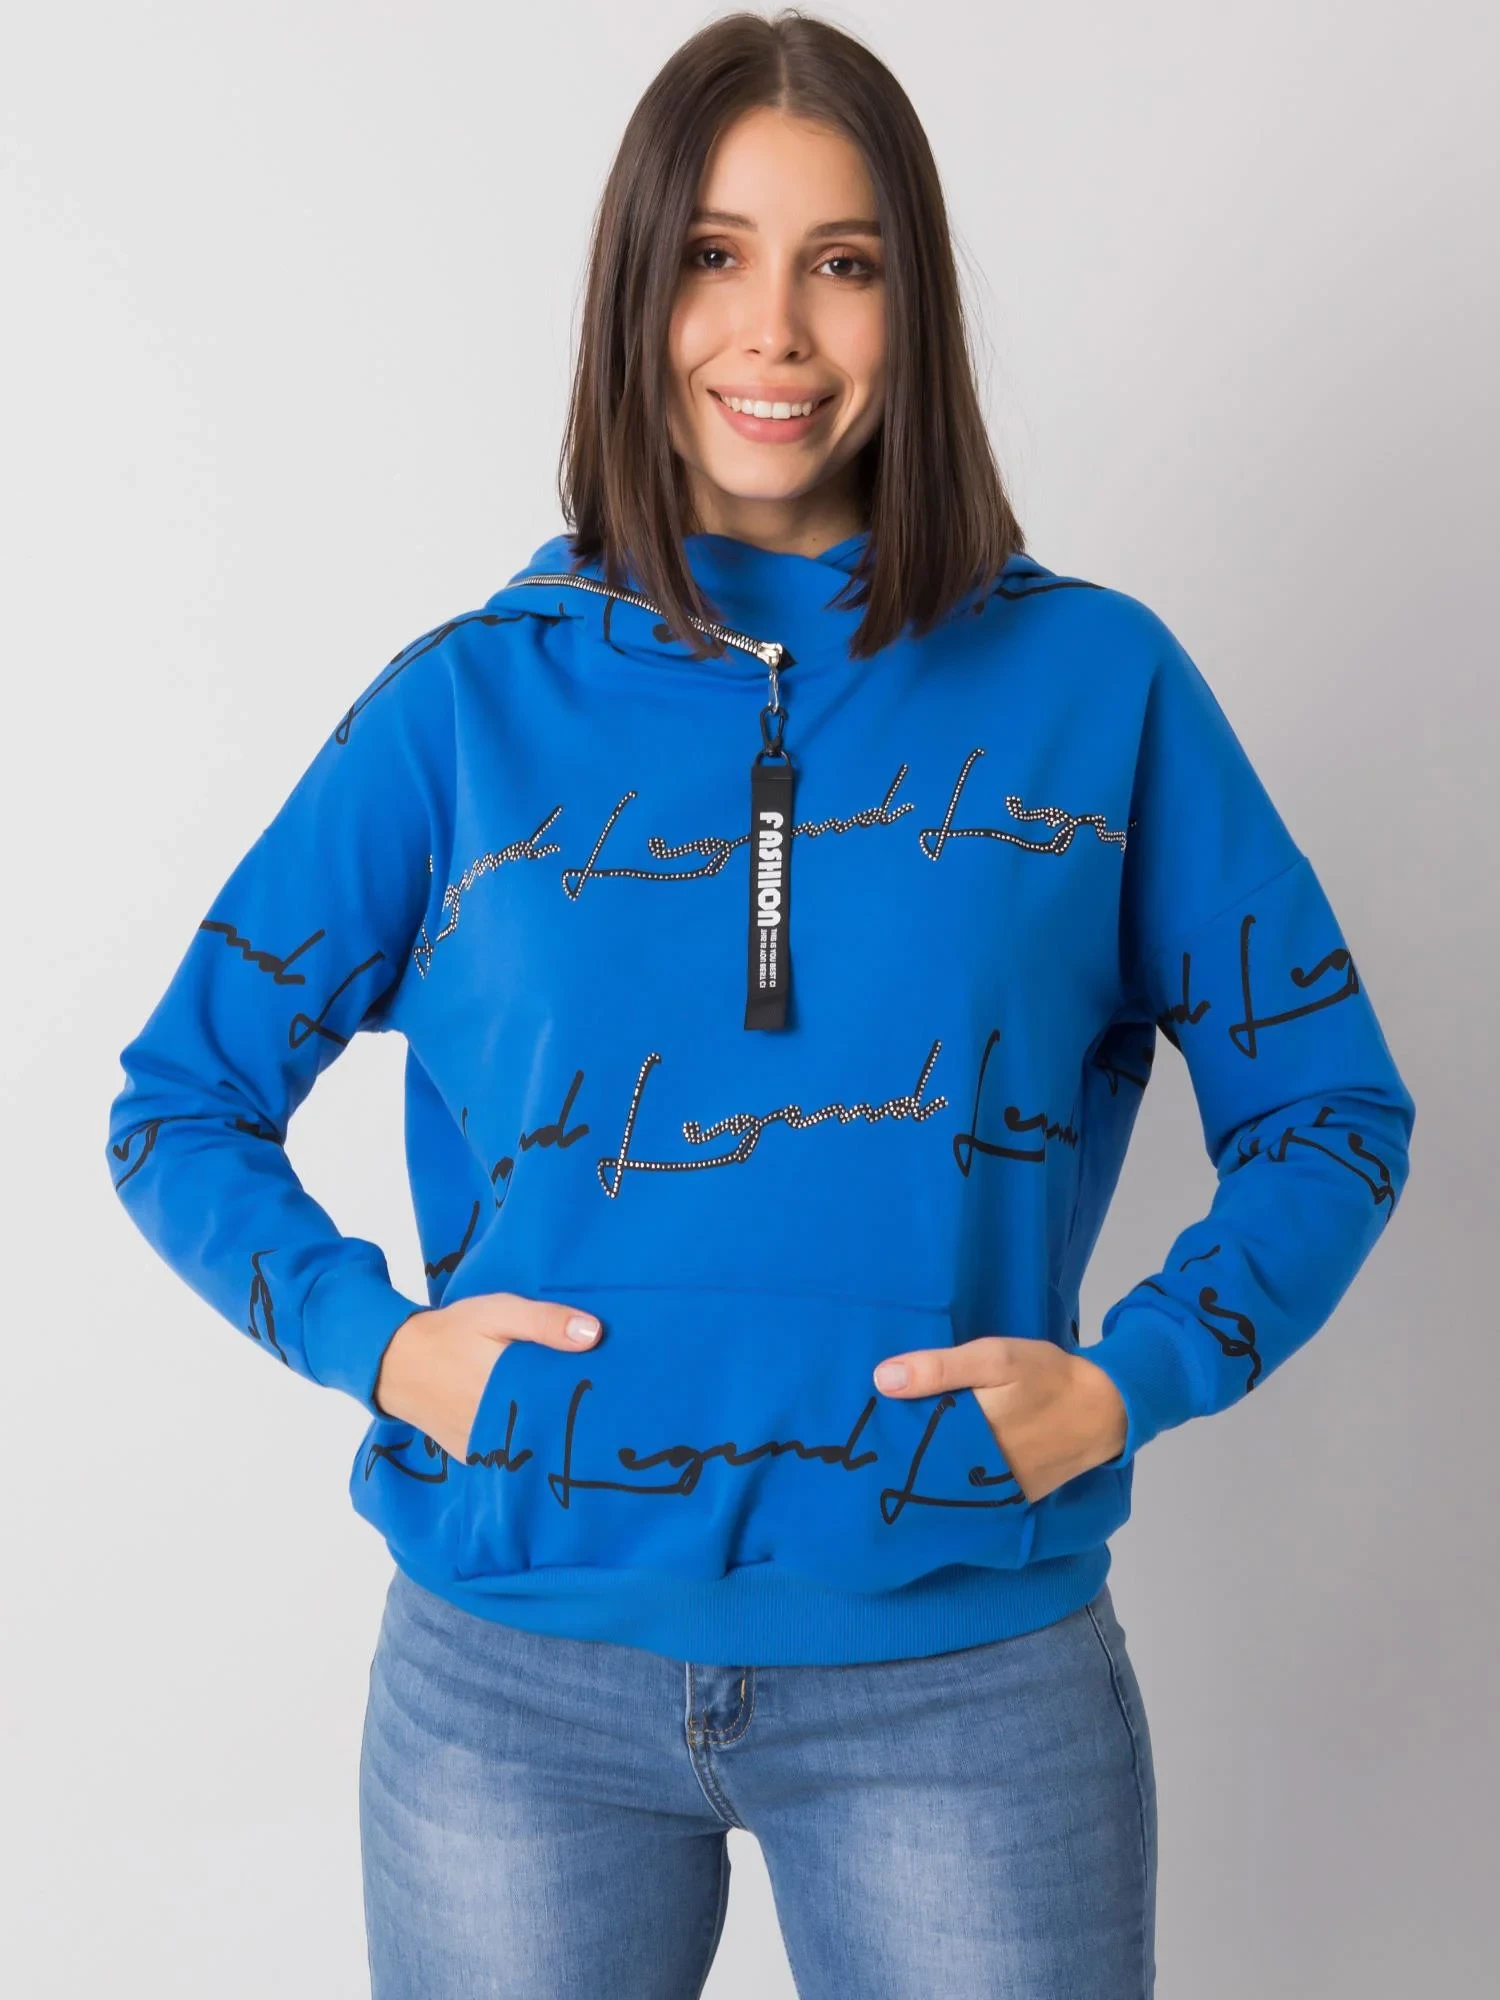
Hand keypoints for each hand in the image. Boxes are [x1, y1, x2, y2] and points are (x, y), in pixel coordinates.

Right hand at [373, 1291, 604, 1464]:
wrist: (397, 1363)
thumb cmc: (453, 1332)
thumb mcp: (498, 1313)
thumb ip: (544, 1322)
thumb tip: (594, 1334)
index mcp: (508, 1388)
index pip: (563, 1403)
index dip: (590, 1400)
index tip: (617, 1395)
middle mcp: (497, 1425)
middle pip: (552, 1428)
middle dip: (576, 1419)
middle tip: (608, 1410)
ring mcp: (484, 1447)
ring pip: (533, 1446)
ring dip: (554, 1435)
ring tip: (584, 1422)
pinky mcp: (474, 1456)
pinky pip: (510, 1456)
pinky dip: (528, 1444)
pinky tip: (547, 1431)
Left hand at [873, 1337, 1127, 1503]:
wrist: (1105, 1407)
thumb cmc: (1046, 1376)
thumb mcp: (994, 1357)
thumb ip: (940, 1368)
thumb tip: (882, 1380)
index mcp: (971, 1436)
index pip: (911, 1447)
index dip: (885, 1443)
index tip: (860, 1438)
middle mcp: (981, 1474)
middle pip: (926, 1471)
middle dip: (900, 1461)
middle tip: (869, 1452)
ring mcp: (999, 1492)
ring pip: (947, 1486)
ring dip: (924, 1475)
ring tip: (894, 1461)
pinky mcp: (1015, 1498)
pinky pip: (973, 1495)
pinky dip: (954, 1484)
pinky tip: (935, 1472)